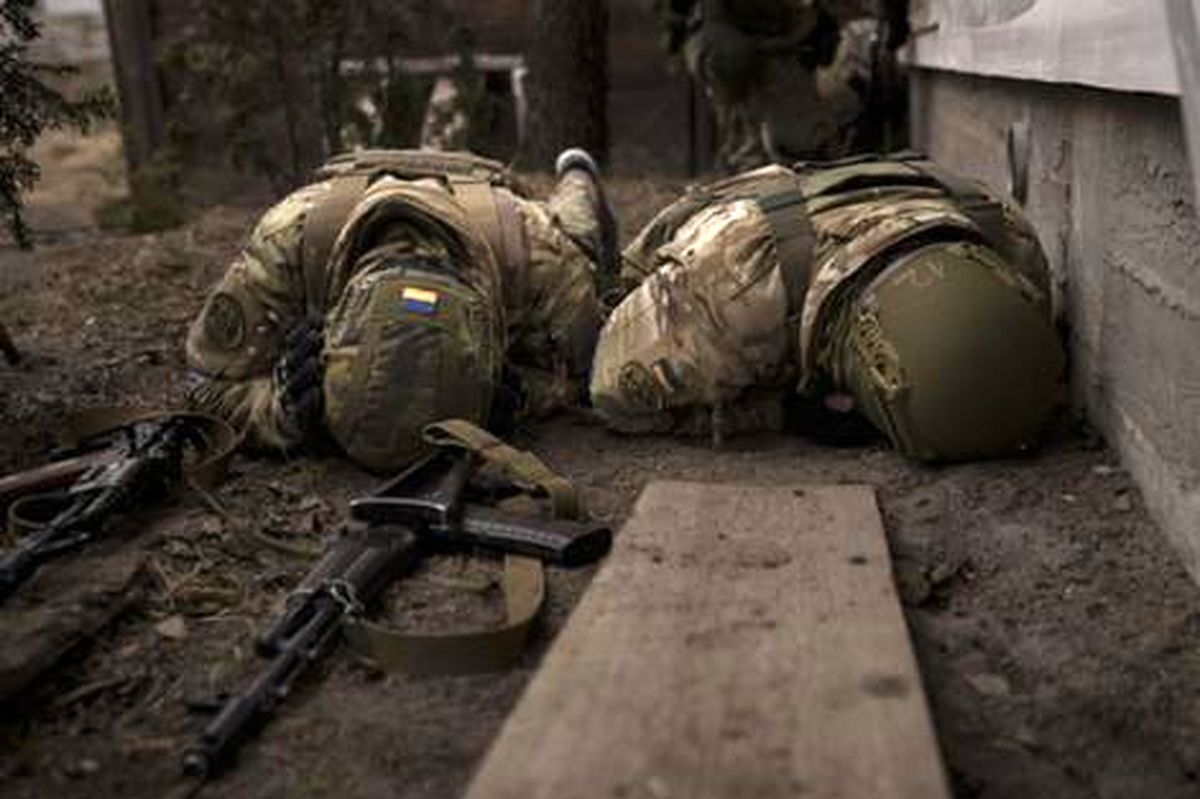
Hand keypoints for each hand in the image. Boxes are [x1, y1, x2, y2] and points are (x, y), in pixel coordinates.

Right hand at [274, 317, 324, 445]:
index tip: (316, 321)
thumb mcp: (302, 363)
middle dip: (304, 347)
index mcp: (288, 364)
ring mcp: (290, 397)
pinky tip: (315, 391)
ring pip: (294, 383)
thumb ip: (309, 341)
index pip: (291, 345)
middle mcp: (286, 378)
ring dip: (305, 371)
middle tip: (318, 335)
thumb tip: (317, 313)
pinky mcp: (296, 416)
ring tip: (316, 361)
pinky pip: (300, 408)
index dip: (301, 332)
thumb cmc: (300, 386)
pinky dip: (307, 400)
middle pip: (292, 360)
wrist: (287, 421)